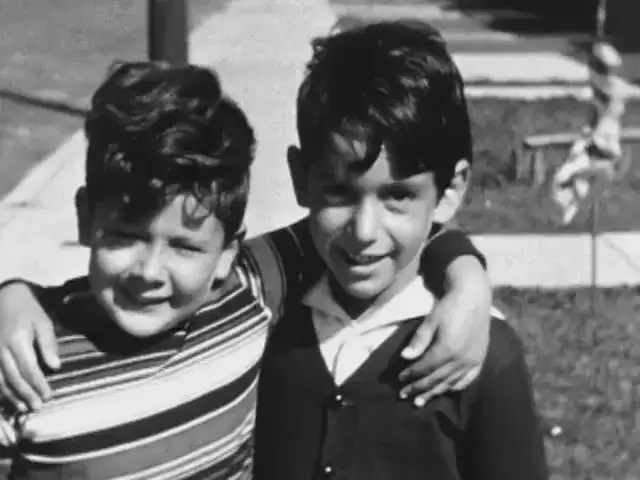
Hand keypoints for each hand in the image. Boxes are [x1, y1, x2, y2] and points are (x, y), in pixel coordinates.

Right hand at [0, 282, 59, 410]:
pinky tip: (7, 398)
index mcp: (17, 341)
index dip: (38, 384)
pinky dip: (0, 389)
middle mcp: (1, 350)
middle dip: (26, 394)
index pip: (29, 369)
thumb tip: (55, 367)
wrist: (6, 298)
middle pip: (13, 378)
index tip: (49, 395)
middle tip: (38, 406)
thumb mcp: (44, 323)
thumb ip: (48, 345)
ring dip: (12, 396)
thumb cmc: (29, 311)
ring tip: (23, 408)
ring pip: (0, 380)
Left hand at [398, 259, 491, 405]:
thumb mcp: (431, 321)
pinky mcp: (480, 360)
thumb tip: (405, 358)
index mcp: (448, 349)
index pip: (425, 367)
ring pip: (450, 383)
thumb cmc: (450, 306)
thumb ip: (419, 340)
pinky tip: (446, 391)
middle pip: (436, 379)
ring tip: (420, 401)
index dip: (411, 374)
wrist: (475, 298)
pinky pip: (467, 380)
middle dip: (418, 387)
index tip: (400, 378)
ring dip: (434, 392)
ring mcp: (472, 361)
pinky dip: (454, 387)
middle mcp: (461, 359)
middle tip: (404, 395)